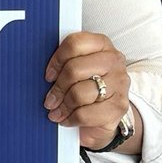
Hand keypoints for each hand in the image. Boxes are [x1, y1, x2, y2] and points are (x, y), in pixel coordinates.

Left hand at [43, 32, 134, 152]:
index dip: (57, 60)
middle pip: (74, 69)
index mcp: (102, 44)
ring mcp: (119, 84)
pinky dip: (71, 119)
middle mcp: (114, 61)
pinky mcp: (118, 107)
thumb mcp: (78, 69)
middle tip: (50, 99)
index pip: (75, 43)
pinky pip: (85, 114)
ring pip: (79, 93)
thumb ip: (65, 62)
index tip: (48, 75)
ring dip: (63, 105)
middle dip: (58, 87)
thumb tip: (42, 69)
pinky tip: (67, 119)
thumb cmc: (87, 87)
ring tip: (57, 111)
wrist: (106, 115)